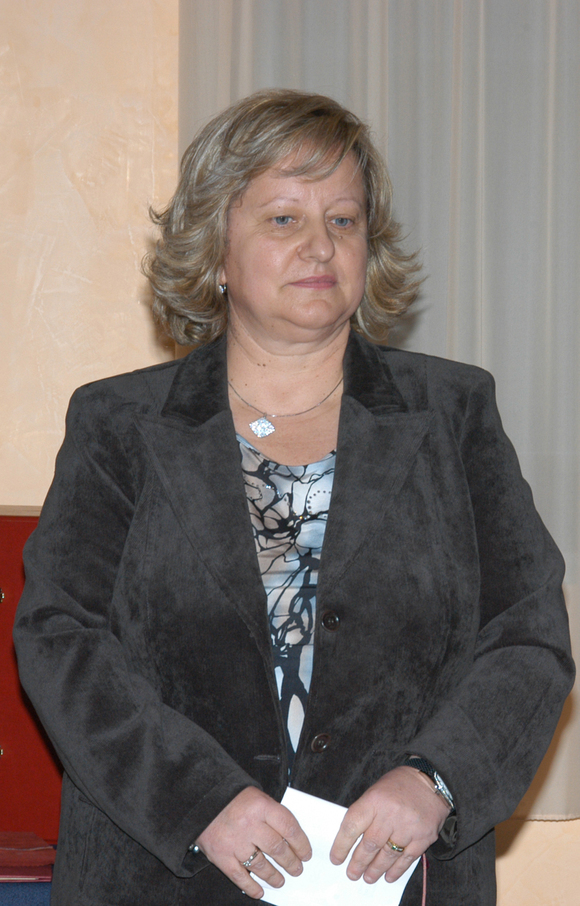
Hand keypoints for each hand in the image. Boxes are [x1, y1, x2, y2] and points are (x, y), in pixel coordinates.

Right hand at [195, 787, 311, 898]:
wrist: (202, 799)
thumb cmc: (233, 798)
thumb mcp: (257, 797)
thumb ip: (272, 814)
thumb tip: (292, 837)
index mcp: (261, 806)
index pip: (289, 827)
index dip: (301, 843)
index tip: (306, 853)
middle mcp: (249, 824)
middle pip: (277, 848)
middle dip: (290, 862)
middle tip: (297, 869)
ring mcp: (234, 842)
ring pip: (261, 865)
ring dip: (274, 876)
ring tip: (281, 880)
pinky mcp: (220, 855)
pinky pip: (239, 876)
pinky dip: (251, 886)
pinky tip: (259, 891)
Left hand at [329, 767, 450, 883]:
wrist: (431, 782)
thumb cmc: (399, 786)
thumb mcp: (376, 791)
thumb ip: (365, 813)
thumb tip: (351, 839)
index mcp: (374, 799)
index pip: (352, 826)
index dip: (341, 845)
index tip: (336, 858)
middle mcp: (390, 813)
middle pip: (370, 844)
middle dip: (358, 862)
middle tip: (352, 873)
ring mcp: (408, 826)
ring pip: (387, 855)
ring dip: (376, 869)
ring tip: (368, 877)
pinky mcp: (424, 837)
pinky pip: (407, 858)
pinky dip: (396, 869)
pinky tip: (388, 875)